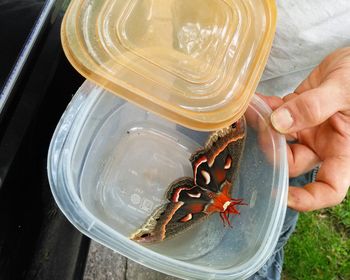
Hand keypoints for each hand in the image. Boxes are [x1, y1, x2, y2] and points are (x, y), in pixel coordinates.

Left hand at [261, 47, 349, 211]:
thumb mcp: (344, 91)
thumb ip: (314, 107)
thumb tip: (279, 124)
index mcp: (343, 149)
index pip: (329, 188)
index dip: (307, 199)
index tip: (281, 195)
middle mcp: (323, 144)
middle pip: (292, 162)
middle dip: (272, 151)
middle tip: (258, 130)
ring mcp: (308, 128)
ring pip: (279, 140)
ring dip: (264, 127)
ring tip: (251, 113)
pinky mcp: (295, 112)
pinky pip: (276, 115)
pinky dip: (265, 109)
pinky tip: (255, 101)